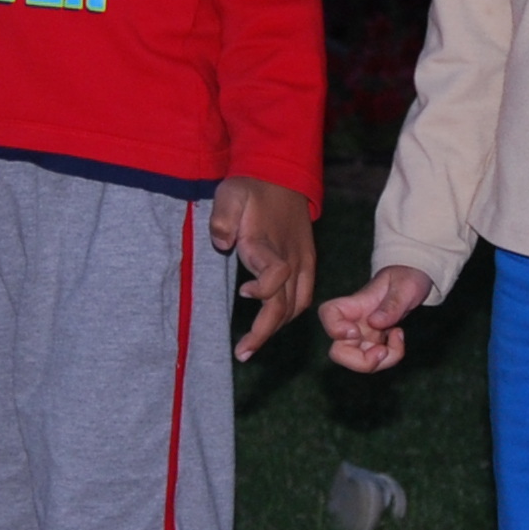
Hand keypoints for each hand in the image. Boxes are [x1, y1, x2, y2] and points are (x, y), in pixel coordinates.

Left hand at [211, 176, 314, 359]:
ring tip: (252, 343)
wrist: (282, 176)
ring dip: (275, 327)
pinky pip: (304, 297)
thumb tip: (221, 244)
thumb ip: (222, 218)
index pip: (276, 275)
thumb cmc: (251, 188)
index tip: (242, 292)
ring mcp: (302, 262)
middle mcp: (290, 257)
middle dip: (264, 332)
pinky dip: (289, 314)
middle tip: (243, 353)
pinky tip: (272, 322)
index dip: (262, 289)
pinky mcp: (307, 263)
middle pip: (285, 304)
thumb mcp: (230, 194)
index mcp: (269, 243)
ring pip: (296, 306)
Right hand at [318, 266, 435, 373]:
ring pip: (357, 362)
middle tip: (383, 350)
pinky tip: (398, 337)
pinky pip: (376, 361)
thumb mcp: (404, 287)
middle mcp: (353, 323)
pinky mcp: (373, 344)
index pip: (328, 314)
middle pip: (338, 352)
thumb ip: (391, 305)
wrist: (412, 282)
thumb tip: (374, 323)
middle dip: (361, 362)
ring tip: (398, 338)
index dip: (334, 328)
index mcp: (354, 304)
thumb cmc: (405, 278)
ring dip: (381, 362)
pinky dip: (391, 357)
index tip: (356, 332)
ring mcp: (362, 336)